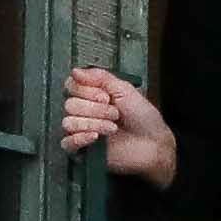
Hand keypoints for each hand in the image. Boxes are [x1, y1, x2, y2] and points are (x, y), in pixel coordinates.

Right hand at [60, 66, 176, 189]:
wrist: (153, 143)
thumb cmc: (143, 118)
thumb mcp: (124, 89)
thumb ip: (100, 77)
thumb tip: (76, 71)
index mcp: (93, 95)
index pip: (71, 86)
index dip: (87, 90)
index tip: (106, 96)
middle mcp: (85, 111)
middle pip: (70, 104)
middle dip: (95, 109)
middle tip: (115, 114)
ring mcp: (82, 130)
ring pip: (68, 122)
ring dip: (93, 124)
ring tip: (112, 127)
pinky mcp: (82, 150)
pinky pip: (67, 143)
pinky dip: (80, 138)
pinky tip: (96, 137)